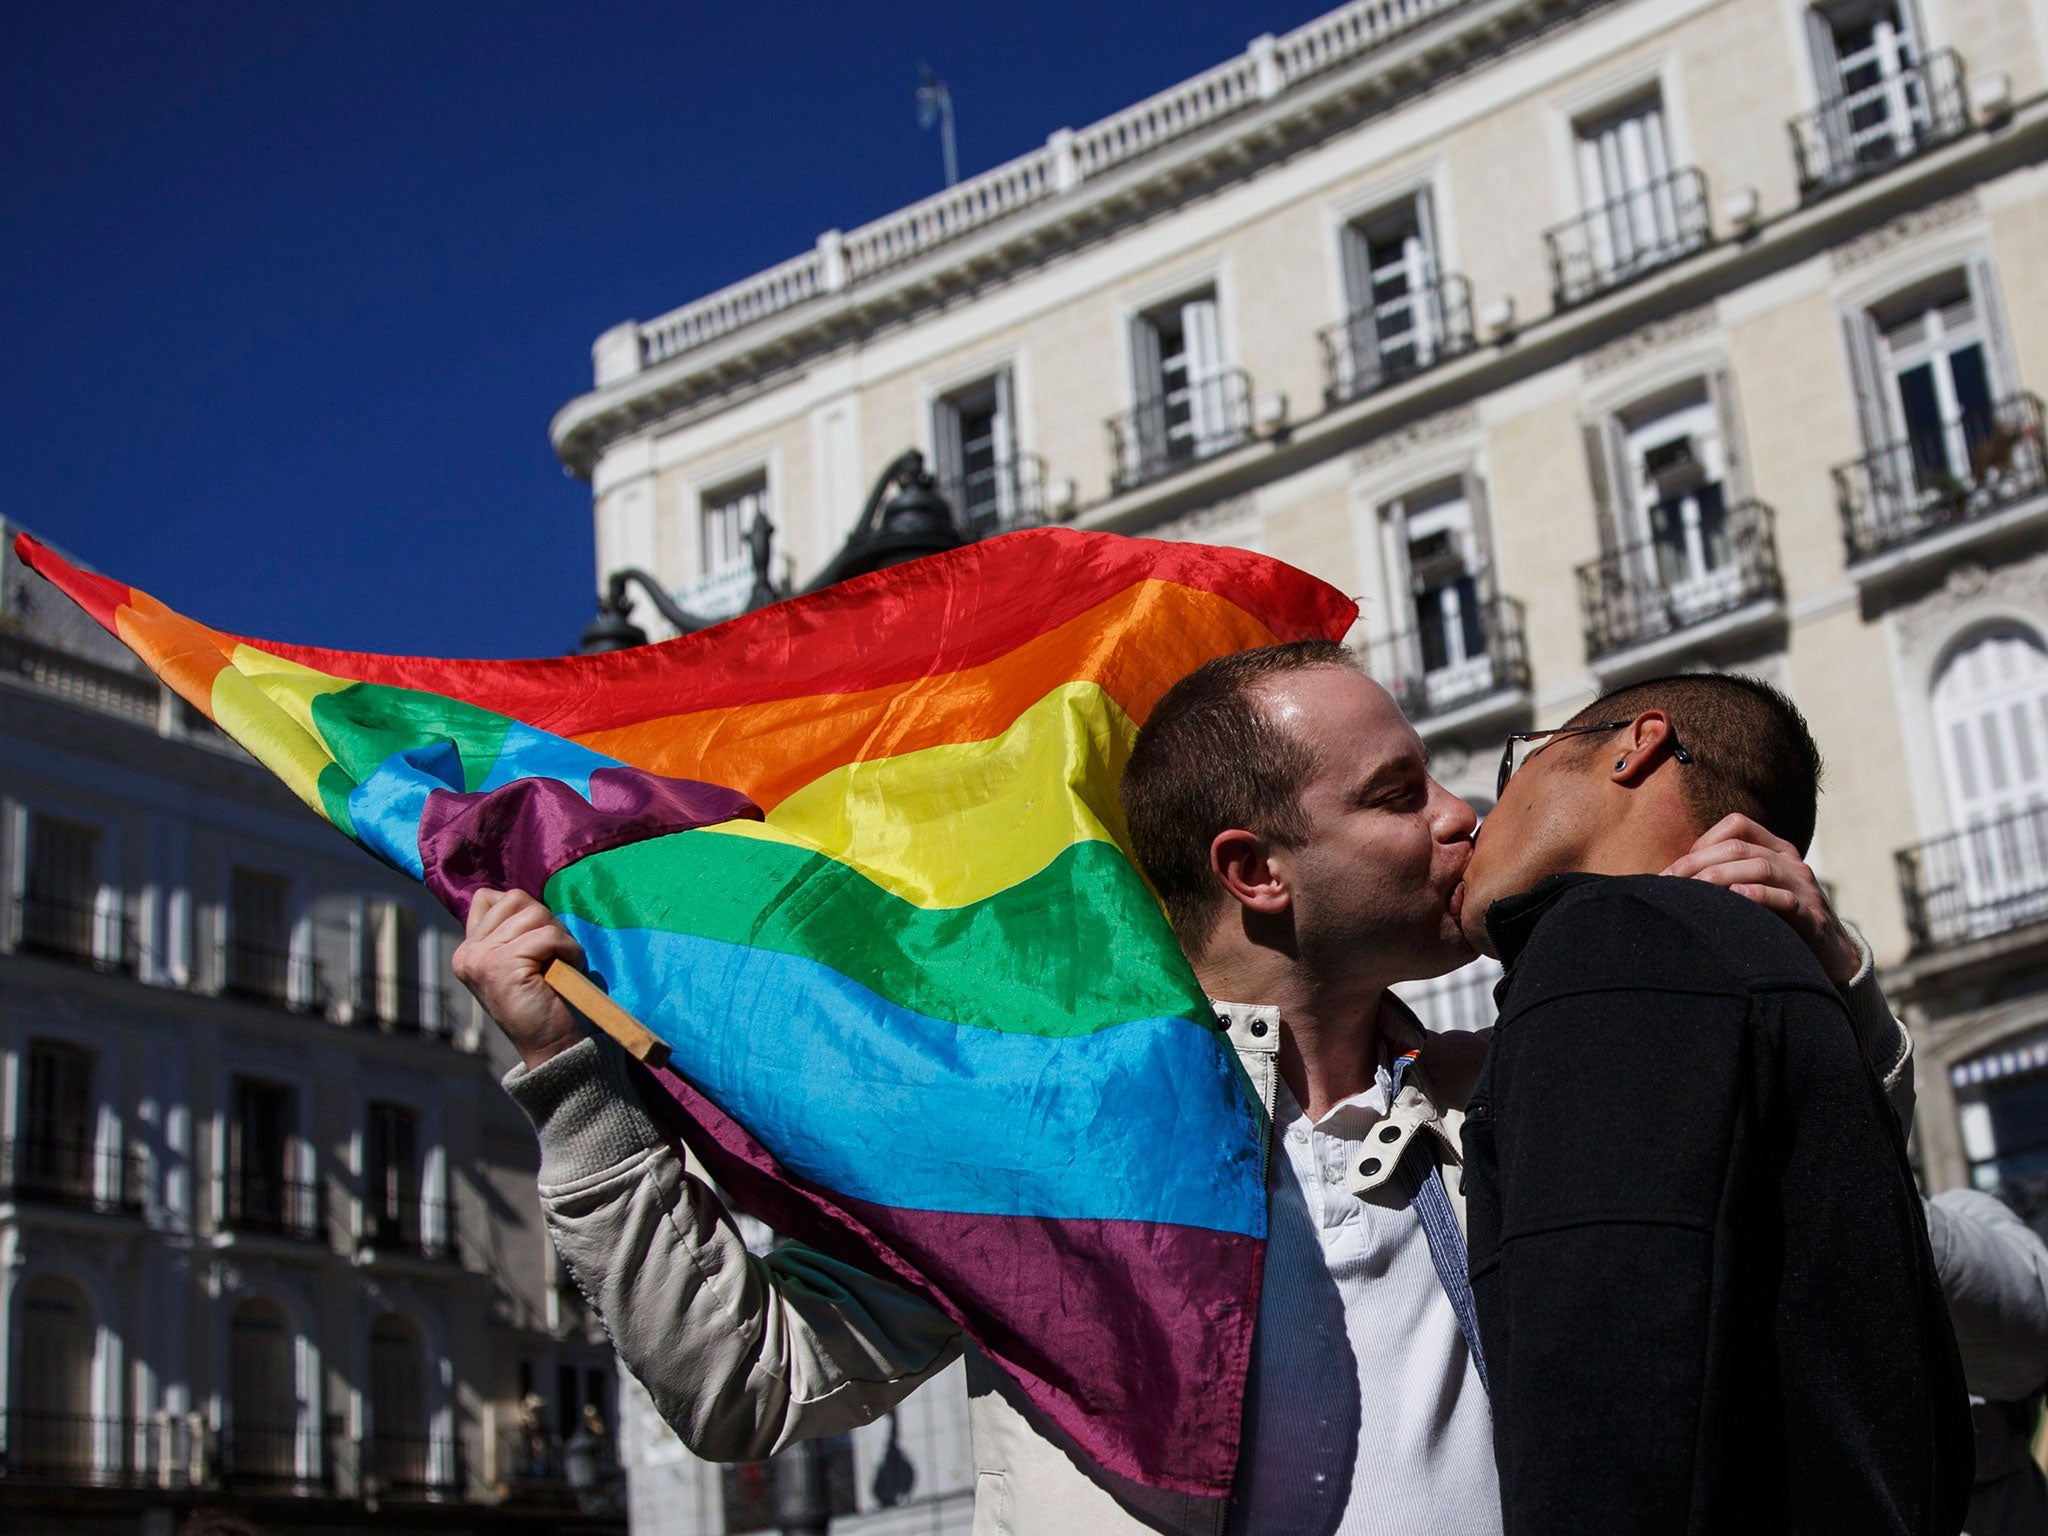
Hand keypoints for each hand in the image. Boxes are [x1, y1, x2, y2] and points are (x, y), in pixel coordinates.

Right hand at [451, 889, 588, 1068]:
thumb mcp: (520, 960)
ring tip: (560, 964)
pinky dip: (567, 948)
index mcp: (468, 950)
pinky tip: (568, 968)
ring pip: (534, 913)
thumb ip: (511, 931)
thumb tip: (519, 898)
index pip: (489, 897)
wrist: (552, 1045)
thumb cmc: (544, 1000)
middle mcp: (468, 953)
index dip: (524, 912)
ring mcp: (481, 958)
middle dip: (545, 921)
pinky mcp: (502, 964)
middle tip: (554, 955)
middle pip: (516, 900)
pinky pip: (547, 934)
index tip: (538, 944)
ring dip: (559, 936)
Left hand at [1661, 814, 1862, 986]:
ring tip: (1692, 891)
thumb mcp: (1756, 891)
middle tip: (1668, 883)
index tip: (1674, 870)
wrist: (1832, 957)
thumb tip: (1670, 878)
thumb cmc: (1779, 922)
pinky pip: (1786, 899)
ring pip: (1760, 868)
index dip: (1703, 841)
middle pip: (1740, 848)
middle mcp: (1790, 864)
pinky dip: (1759, 896)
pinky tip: (1736, 898)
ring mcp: (1803, 888)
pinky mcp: (1812, 917)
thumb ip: (1725, 878)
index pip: (1737, 826)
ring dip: (1720, 876)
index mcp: (1775, 851)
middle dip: (1698, 863)